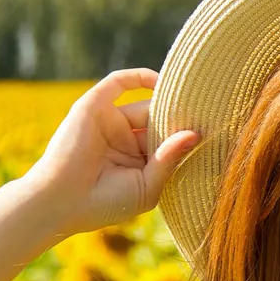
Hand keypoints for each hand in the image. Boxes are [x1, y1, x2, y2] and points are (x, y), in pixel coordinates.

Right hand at [24, 68, 199, 235]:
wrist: (61, 202)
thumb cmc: (105, 203)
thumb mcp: (148, 185)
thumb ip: (171, 159)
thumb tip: (196, 134)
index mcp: (139, 161)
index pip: (169, 142)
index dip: (189, 136)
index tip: (218, 131)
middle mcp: (126, 139)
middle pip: (161, 121)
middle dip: (181, 118)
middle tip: (211, 113)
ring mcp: (110, 121)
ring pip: (146, 105)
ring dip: (168, 103)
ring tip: (194, 100)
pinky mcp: (94, 106)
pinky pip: (120, 82)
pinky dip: (141, 77)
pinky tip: (165, 81)